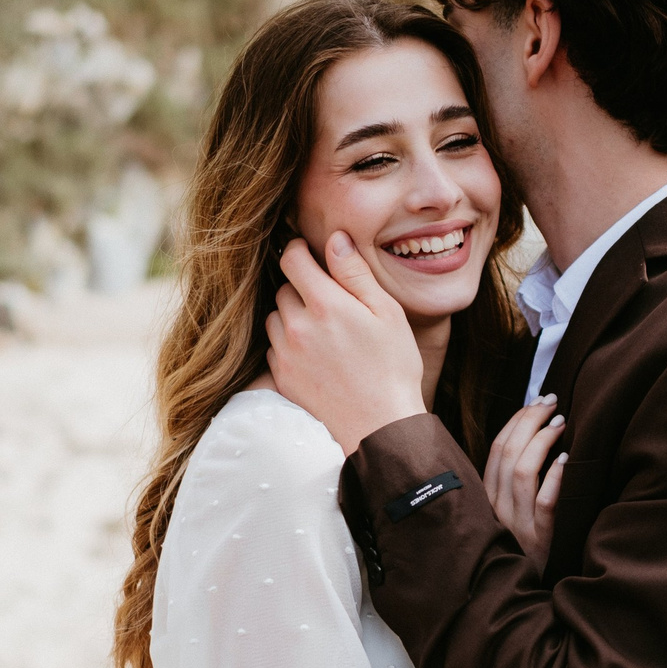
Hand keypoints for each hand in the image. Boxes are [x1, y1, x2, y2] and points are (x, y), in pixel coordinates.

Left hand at [265, 233, 426, 454]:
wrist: (379, 427)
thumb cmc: (392, 368)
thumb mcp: (387, 314)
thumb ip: (356, 274)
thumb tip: (335, 239)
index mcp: (325, 305)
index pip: (292, 259)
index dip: (299, 251)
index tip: (309, 254)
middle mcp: (297, 326)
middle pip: (284, 288)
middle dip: (302, 287)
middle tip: (330, 302)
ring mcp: (285, 354)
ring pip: (275, 317)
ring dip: (292, 315)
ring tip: (323, 330)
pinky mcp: (281, 377)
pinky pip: (274, 347)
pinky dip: (288, 344)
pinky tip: (315, 355)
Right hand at [482, 395, 565, 560]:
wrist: (518, 590)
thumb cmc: (519, 545)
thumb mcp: (506, 512)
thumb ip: (510, 482)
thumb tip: (530, 437)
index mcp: (486, 497)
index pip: (496, 449)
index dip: (516, 421)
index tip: (536, 401)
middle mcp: (496, 508)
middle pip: (508, 453)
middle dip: (530, 421)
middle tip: (552, 402)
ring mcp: (516, 523)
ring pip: (522, 472)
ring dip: (542, 441)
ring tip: (561, 423)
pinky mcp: (538, 538)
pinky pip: (544, 502)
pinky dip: (554, 477)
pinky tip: (565, 459)